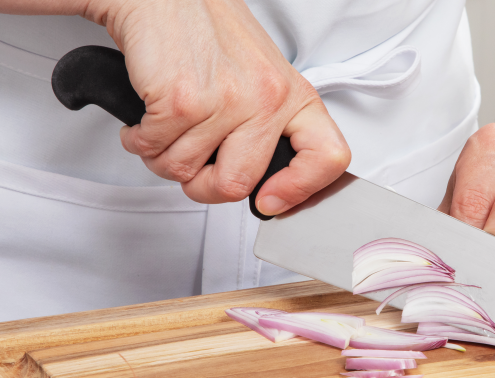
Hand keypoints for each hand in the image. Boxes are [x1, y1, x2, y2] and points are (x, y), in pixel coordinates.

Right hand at [86, 0, 350, 214]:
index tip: (272, 200)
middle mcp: (266, 99)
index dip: (301, 190)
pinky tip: (148, 115)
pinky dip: (139, 140)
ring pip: (185, 172)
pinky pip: (153, 151)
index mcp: (293, 96)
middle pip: (236, 185)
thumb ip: (269, 127)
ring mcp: (225, 102)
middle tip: (193, 165)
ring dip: (163, 157)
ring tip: (167, 126)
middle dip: (201, 185)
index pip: (328, 156)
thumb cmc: (207, 33)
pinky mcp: (182, 102)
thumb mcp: (261, 77)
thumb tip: (271, 186)